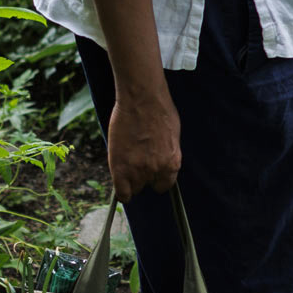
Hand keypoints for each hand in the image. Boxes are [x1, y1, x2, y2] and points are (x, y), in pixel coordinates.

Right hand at [105, 85, 181, 200]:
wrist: (142, 99)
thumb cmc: (159, 110)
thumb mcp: (171, 135)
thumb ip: (166, 153)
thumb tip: (160, 159)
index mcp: (172, 164)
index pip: (164, 185)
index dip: (155, 179)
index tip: (149, 173)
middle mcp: (157, 171)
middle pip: (147, 186)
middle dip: (142, 176)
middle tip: (135, 161)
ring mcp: (138, 171)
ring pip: (133, 188)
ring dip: (130, 178)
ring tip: (126, 160)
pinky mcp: (121, 168)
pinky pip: (122, 192)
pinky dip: (121, 191)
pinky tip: (119, 182)